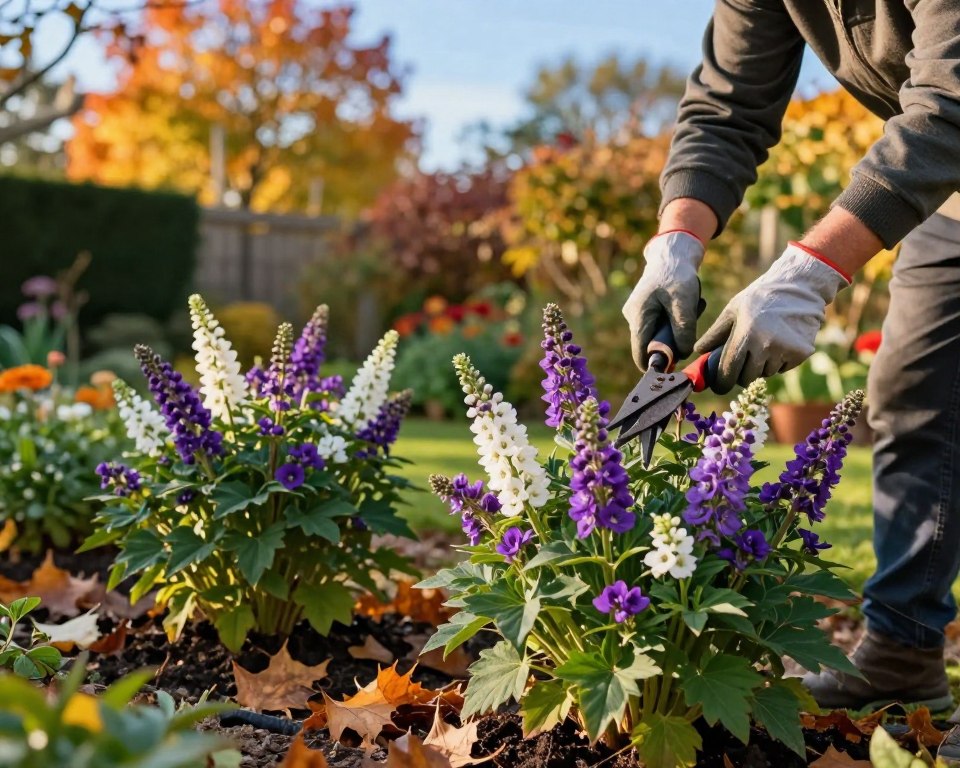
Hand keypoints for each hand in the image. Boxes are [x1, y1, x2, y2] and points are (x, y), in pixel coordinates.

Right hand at [622, 230, 704, 368]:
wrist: (672, 253)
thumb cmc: (677, 275)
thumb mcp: (684, 304)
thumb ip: (683, 331)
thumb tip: (682, 354)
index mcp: (638, 317)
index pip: (640, 354)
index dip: (656, 365)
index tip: (677, 368)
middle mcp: (633, 318)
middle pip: (652, 345)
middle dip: (673, 341)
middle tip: (692, 324)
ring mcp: (639, 314)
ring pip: (659, 334)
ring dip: (678, 328)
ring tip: (693, 307)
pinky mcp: (647, 310)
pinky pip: (662, 324)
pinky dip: (676, 320)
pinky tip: (688, 305)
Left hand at [694, 242, 850, 393]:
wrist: (799, 288)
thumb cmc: (760, 298)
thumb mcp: (733, 310)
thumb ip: (715, 333)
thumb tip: (697, 352)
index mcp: (745, 333)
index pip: (729, 369)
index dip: (721, 382)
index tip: (718, 386)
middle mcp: (765, 345)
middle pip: (747, 377)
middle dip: (740, 374)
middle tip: (740, 365)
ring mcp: (785, 350)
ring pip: (765, 373)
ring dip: (760, 366)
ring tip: (762, 344)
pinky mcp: (801, 353)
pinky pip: (782, 368)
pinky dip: (777, 362)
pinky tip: (778, 343)